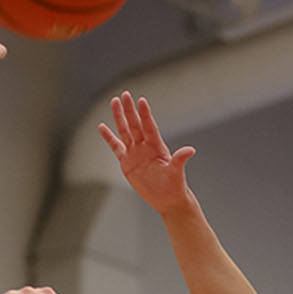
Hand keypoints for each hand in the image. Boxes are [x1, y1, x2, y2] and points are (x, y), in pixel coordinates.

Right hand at [99, 94, 194, 214]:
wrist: (166, 198)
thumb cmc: (174, 185)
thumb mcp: (176, 172)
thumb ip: (180, 159)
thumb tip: (190, 150)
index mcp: (157, 146)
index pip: (149, 126)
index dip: (145, 114)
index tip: (141, 101)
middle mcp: (145, 146)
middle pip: (135, 124)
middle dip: (130, 110)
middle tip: (125, 94)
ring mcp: (135, 152)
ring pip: (125, 131)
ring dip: (119, 117)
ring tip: (114, 102)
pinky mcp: (126, 162)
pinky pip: (116, 146)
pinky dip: (109, 137)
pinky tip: (102, 126)